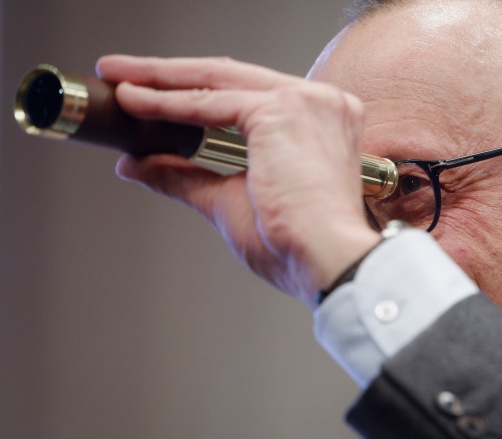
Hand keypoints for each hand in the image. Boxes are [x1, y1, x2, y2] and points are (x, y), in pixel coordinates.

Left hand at [96, 55, 380, 309]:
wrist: (327, 261)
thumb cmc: (298, 244)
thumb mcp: (230, 201)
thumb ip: (186, 175)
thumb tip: (138, 163)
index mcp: (323, 122)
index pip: (251, 94)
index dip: (199, 92)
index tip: (159, 95)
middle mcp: (321, 104)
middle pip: (233, 77)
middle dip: (170, 76)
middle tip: (125, 77)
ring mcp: (305, 102)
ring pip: (218, 80)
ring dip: (162, 81)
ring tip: (121, 83)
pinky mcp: (282, 111)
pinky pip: (211, 102)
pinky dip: (168, 104)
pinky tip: (136, 104)